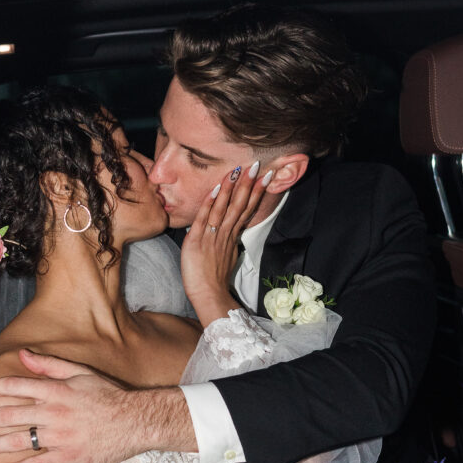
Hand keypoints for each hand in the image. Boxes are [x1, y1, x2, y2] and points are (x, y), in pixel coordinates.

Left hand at [0, 349, 195, 462]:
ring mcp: (58, 436)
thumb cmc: (110, 396)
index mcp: (56, 390)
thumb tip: (24, 354)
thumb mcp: (81, 373)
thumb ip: (50, 365)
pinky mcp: (66, 457)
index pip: (15, 386)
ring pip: (16, 441)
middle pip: (9, 415)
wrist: (135, 421)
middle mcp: (53, 412)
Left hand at [181, 160, 270, 326]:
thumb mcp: (226, 256)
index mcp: (232, 236)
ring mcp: (212, 237)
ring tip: (239, 171)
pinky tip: (216, 189)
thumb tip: (230, 231)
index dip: (256, 193)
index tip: (265, 177)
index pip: (247, 210)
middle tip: (258, 166)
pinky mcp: (197, 241)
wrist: (209, 296)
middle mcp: (225, 234)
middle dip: (249, 185)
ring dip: (232, 188)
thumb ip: (228, 241)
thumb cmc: (213, 279)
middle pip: (240, 206)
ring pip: (224, 209)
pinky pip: (204, 219)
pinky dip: (210, 203)